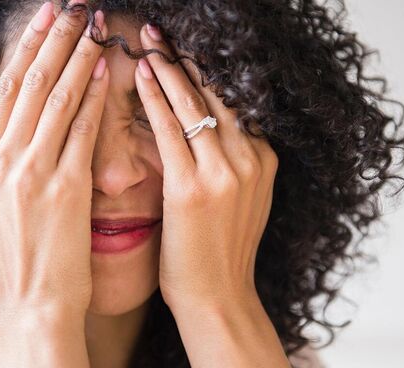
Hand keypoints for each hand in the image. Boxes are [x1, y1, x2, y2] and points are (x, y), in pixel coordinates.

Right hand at [0, 4, 108, 315]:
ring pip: (55, 98)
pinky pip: (81, 130)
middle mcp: (2, 160)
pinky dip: (93, 96)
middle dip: (53, 39)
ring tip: (92, 27)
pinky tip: (106, 71)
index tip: (43, 19)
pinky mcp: (66, 187)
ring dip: (76, 57)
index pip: (5, 90)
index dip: (26, 49)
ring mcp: (32, 172)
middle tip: (71, 7)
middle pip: (29, 84)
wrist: (34, 301)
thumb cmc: (15, 257)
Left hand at [134, 24, 278, 310]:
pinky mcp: (192, 188)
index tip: (186, 50)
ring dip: (168, 68)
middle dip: (188, 60)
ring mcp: (225, 173)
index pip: (235, 103)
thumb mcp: (242, 202)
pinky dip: (155, 99)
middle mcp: (250, 160)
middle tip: (163, 32)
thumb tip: (215, 136)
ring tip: (148, 41)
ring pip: (195, 104)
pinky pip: (171, 130)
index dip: (208, 73)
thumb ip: (235, 166)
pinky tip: (140, 76)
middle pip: (218, 95)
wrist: (218, 298)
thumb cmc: (219, 254)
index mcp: (264, 161)